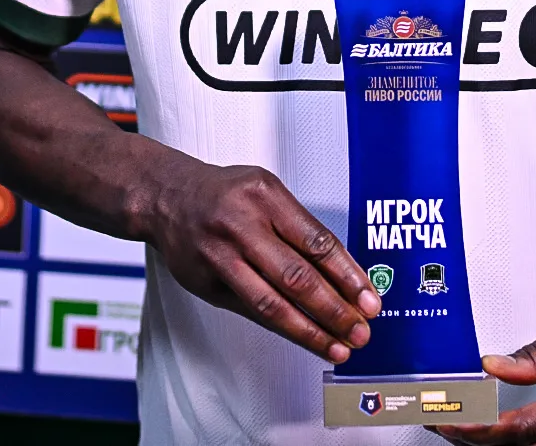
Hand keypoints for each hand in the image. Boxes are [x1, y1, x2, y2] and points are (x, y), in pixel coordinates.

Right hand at [148, 158, 380, 362]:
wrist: (167, 197)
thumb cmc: (226, 193)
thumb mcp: (266, 189)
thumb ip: (298, 226)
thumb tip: (343, 271)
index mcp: (266, 197)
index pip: (316, 241)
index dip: (347, 274)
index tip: (369, 298)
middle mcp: (243, 225)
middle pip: (297, 276)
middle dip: (334, 309)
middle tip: (360, 330)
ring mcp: (222, 256)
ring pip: (272, 303)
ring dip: (310, 330)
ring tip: (338, 346)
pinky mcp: (207, 283)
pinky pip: (250, 311)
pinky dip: (281, 328)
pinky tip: (303, 337)